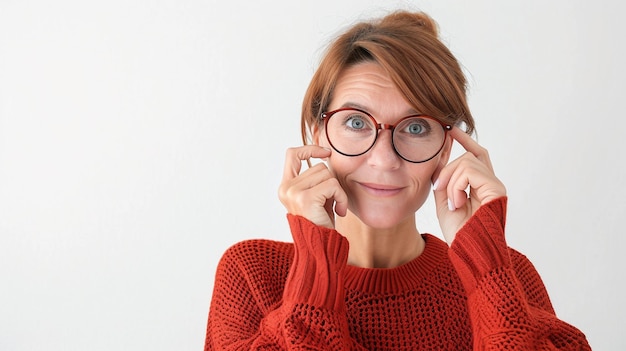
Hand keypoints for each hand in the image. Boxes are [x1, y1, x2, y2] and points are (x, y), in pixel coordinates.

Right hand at [278, 145, 347, 228]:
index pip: (292, 154)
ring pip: (327, 175)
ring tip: (335, 207)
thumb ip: (315, 179)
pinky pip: (333, 185)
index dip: (310, 149)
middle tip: (331, 202)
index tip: (326, 153)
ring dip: (338, 191)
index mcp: (285, 186)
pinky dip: (341, 198)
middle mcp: (286, 188)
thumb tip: (326, 157)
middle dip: (331, 183)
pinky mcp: (305, 198)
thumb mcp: (315, 196)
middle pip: (319, 167)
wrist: (319, 247)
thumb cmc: (320, 223)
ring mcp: (293, 192)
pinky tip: (339, 212)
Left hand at [432, 127, 505, 244]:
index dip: (465, 140)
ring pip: (467, 162)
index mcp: (481, 186)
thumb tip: (440, 156)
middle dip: (448, 168)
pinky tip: (457, 202)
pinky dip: (458, 185)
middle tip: (439, 189)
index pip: (476, 155)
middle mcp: (491, 184)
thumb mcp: (444, 200)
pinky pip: (471, 171)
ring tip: (453, 203)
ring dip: (451, 181)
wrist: (469, 251)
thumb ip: (444, 179)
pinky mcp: (496, 189)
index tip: (451, 129)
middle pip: (469, 156)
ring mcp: (495, 185)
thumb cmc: (459, 232)